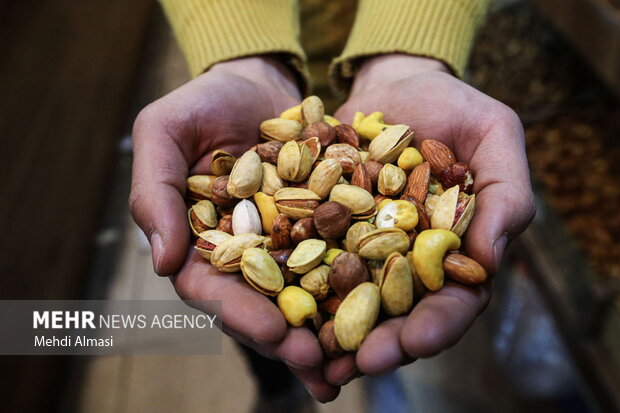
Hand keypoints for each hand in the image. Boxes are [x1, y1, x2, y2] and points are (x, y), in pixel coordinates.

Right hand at [129, 57, 339, 401]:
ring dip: (327, 331)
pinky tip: (384, 314)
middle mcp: (246, 255)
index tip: (272, 333)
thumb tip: (161, 263)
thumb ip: (154, 192)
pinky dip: (359, 287)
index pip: (213, 289)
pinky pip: (342, 260)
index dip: (239, 314)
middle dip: (289, 338)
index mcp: (202, 243)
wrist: (259, 81)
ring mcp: (287, 245)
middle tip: (320, 366)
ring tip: (353, 364)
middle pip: (263, 306)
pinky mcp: (325, 228)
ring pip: (305, 296)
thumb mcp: (166, 132)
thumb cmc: (203, 102)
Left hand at [325, 54, 535, 384]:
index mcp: (453, 250)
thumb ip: (505, 193)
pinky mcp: (322, 230)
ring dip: (329, 330)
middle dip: (379, 341)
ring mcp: (361, 249)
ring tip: (311, 356)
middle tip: (356, 363)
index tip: (415, 342)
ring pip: (347, 300)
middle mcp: (406, 260)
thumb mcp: (493, 135)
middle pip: (396, 314)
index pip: (454, 300)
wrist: (395, 84)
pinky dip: (293, 282)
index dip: (437, 325)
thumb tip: (491, 260)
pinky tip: (274, 302)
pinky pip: (305, 259)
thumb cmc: (454, 107)